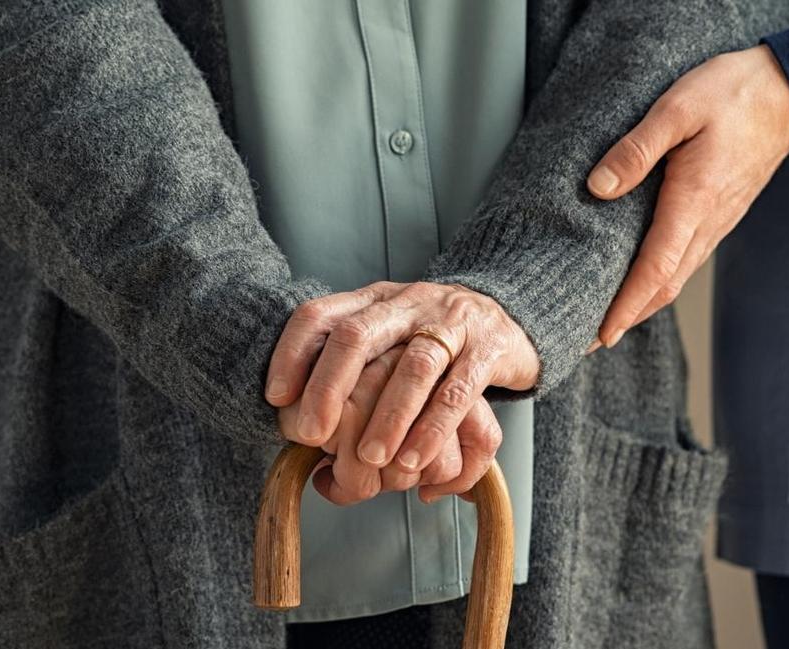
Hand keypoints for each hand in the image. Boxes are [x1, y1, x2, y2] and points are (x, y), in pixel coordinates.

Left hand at [266, 282, 537, 501]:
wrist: (512, 314)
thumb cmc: (433, 338)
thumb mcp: (388, 336)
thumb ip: (348, 368)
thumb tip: (296, 425)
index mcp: (373, 301)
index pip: (320, 315)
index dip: (292, 353)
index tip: (276, 398)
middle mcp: (407, 304)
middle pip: (358, 336)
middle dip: (329, 388)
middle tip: (312, 435)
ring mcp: (449, 323)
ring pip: (413, 366)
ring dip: (387, 417)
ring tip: (370, 460)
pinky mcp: (488, 349)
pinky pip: (458, 391)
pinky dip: (433, 429)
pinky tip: (415, 460)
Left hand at [585, 45, 788, 347]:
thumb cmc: (734, 94)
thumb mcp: (678, 108)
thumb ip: (637, 149)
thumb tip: (598, 187)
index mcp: (694, 201)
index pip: (655, 271)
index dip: (626, 307)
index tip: (599, 336)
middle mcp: (708, 222)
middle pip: (664, 286)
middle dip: (627, 317)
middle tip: (587, 340)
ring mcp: (718, 222)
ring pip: (677, 276)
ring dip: (643, 303)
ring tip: (607, 318)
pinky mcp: (720, 214)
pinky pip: (687, 259)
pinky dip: (660, 280)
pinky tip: (641, 278)